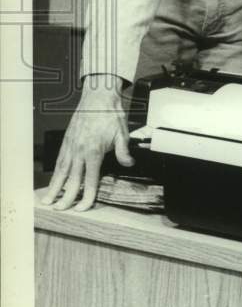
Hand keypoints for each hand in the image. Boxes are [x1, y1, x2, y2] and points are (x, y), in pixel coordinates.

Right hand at [40, 75, 133, 210]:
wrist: (98, 96)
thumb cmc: (111, 113)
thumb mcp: (123, 132)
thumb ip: (123, 151)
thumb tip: (129, 164)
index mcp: (94, 151)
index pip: (90, 179)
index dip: (87, 195)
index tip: (82, 208)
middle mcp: (79, 150)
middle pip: (72, 179)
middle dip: (66, 197)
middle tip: (61, 210)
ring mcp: (71, 145)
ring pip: (61, 171)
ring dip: (55, 187)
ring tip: (48, 201)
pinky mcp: (67, 140)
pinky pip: (59, 160)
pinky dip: (55, 172)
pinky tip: (54, 180)